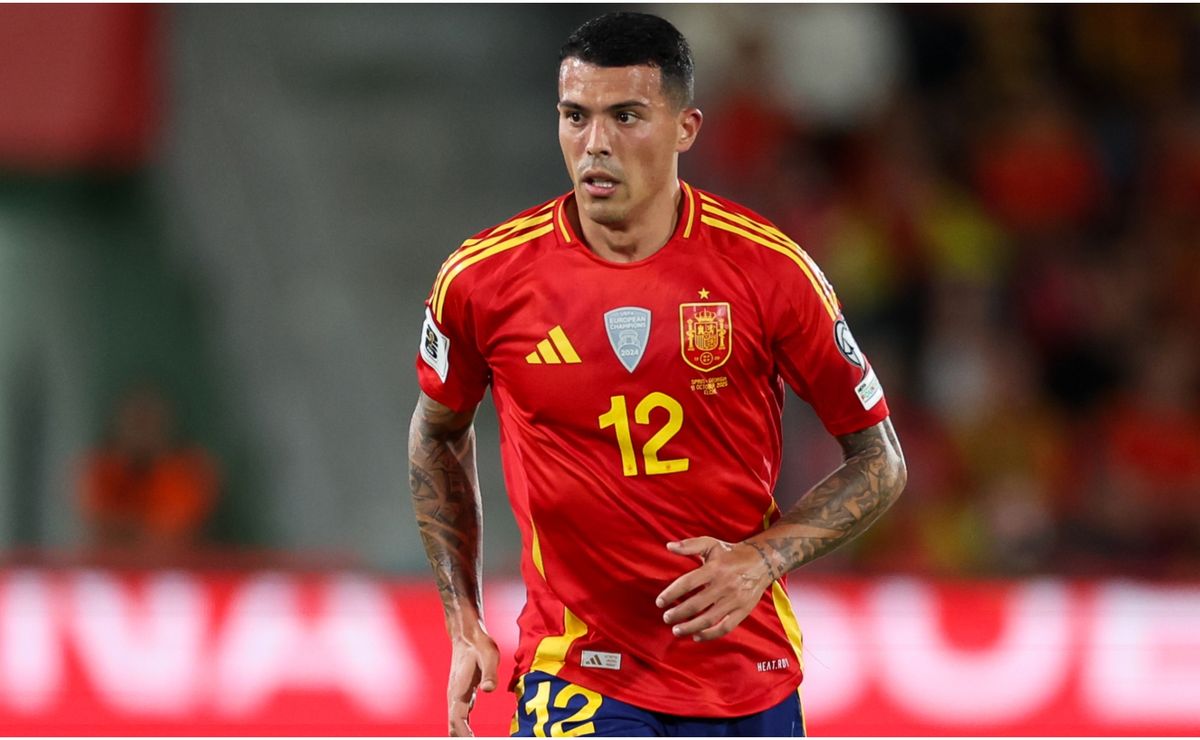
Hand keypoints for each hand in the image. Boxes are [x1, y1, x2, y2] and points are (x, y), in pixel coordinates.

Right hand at [446, 623, 499, 735]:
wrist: (467, 635)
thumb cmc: (479, 644)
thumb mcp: (489, 655)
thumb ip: (489, 673)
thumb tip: (488, 689)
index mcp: (459, 690)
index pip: (457, 720)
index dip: (464, 735)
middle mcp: (454, 696)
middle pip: (454, 726)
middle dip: (462, 739)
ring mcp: (457, 697)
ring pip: (455, 723)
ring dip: (462, 736)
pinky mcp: (462, 695)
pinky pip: (460, 718)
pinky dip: (464, 729)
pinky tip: (471, 736)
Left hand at [655, 536, 774, 640]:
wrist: (762, 561)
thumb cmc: (731, 553)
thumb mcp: (711, 544)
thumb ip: (689, 545)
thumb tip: (668, 546)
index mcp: (714, 568)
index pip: (687, 583)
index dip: (671, 594)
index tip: (660, 602)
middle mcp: (724, 585)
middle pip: (695, 604)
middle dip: (677, 613)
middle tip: (666, 617)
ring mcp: (734, 600)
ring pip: (708, 619)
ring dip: (689, 627)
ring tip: (676, 630)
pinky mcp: (743, 611)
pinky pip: (725, 627)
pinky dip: (710, 635)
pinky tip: (696, 636)